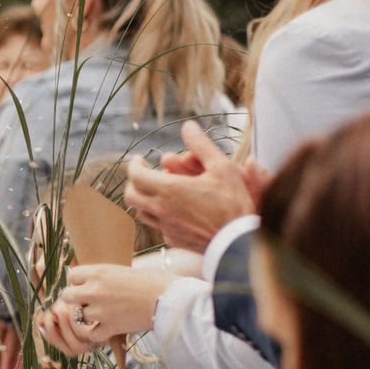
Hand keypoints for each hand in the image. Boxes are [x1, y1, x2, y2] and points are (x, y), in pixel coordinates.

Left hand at [36, 260, 164, 354]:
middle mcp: (96, 290)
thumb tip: (92, 279)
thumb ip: (105, 276)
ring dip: (86, 316)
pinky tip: (105, 328)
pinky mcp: (111, 327)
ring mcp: (101, 310)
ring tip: (100, 314)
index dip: (77, 281)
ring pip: (78, 316)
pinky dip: (95, 333)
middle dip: (75, 299)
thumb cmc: (155, 281)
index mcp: (99, 272)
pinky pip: (91, 334)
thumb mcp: (124, 270)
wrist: (172, 299)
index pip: (71, 275)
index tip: (86, 284)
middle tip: (87, 301)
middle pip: (67, 295)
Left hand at [124, 123, 261, 250]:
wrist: (238, 242)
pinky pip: (158, 226)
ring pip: (141, 212)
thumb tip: (187, 126)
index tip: (141, 159)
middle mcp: (161, 210)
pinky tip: (171, 210)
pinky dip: (159, 215)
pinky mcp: (174, 240)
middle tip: (144, 174)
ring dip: (144, 199)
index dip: (135, 164)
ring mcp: (165, 227)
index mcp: (169, 190)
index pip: (136, 175)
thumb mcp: (222, 167)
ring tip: (156, 191)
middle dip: (134, 182)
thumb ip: (201, 145)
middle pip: (131, 195)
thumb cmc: (232, 203)